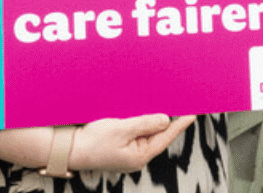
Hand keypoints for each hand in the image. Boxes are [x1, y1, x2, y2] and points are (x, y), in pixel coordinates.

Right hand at [72, 115, 196, 172]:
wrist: (71, 149)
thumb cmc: (93, 141)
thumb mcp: (121, 129)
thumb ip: (145, 123)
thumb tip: (166, 120)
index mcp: (140, 156)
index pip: (165, 137)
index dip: (179, 124)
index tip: (192, 113)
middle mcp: (137, 157)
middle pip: (157, 136)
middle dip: (166, 120)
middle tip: (180, 104)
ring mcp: (129, 154)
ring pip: (147, 134)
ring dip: (153, 120)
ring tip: (164, 105)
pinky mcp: (122, 148)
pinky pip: (137, 134)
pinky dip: (141, 123)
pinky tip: (144, 113)